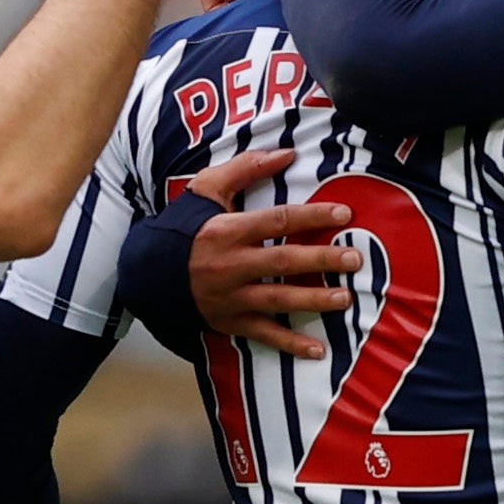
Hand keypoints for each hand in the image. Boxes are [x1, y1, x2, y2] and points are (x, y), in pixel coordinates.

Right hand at [184, 149, 361, 359]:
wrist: (150, 272)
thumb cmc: (186, 226)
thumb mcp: (208, 188)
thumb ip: (246, 168)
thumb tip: (287, 153)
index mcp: (227, 230)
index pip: (277, 221)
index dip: (312, 216)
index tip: (344, 213)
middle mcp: (230, 265)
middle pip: (282, 262)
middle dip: (321, 260)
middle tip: (353, 258)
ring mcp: (231, 297)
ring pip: (277, 300)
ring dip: (313, 300)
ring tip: (345, 298)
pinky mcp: (230, 321)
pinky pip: (264, 334)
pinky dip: (290, 344)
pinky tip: (318, 350)